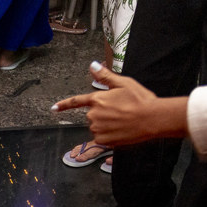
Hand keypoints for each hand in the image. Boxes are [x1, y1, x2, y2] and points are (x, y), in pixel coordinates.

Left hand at [51, 62, 188, 145]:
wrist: (152, 118)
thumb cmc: (140, 99)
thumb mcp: (124, 83)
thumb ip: (105, 76)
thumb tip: (92, 66)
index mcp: (97, 100)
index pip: (76, 102)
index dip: (64, 105)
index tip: (54, 108)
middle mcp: (93, 115)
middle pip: (92, 115)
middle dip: (103, 113)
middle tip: (122, 111)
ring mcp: (97, 129)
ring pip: (97, 126)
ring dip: (106, 124)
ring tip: (123, 120)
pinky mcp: (103, 140)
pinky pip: (102, 138)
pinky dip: (110, 135)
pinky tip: (121, 130)